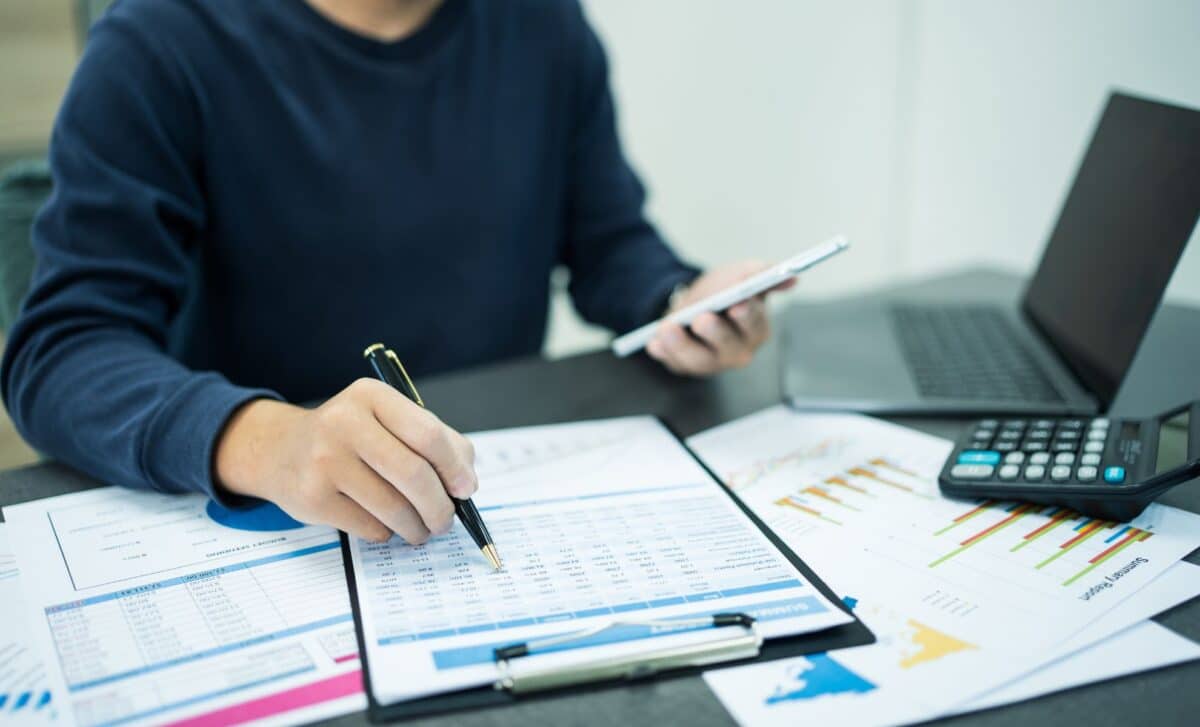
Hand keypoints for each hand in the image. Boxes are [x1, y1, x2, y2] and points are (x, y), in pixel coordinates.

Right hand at [215, 379, 476, 543]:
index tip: (465, 489)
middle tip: (446, 521)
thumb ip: (436, 441)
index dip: (454, 467)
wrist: (282, 450)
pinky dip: (388, 532)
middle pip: (413, 474)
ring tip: (422, 529)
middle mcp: (344, 422)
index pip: (428, 434)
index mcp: (371, 396)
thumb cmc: (352, 437)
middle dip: (439, 506)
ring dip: (417, 527)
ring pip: (393, 508)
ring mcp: (325, 461)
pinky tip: (386, 525)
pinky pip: (370, 527)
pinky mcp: (313, 498)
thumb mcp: (388, 420)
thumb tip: (466, 482)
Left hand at [645, 260, 792, 375]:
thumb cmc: (724, 290)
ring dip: (682, 345)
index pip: (756, 324)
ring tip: (667, 328)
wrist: (695, 301)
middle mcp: (738, 350)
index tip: (737, 305)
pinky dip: (664, 352)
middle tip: (702, 318)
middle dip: (716, 333)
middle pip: (729, 347)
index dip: (748, 315)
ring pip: (699, 360)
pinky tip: (654, 343)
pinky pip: (675, 363)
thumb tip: (790, 277)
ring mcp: (712, 362)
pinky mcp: (687, 366)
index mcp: (757, 327)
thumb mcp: (741, 274)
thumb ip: (762, 274)